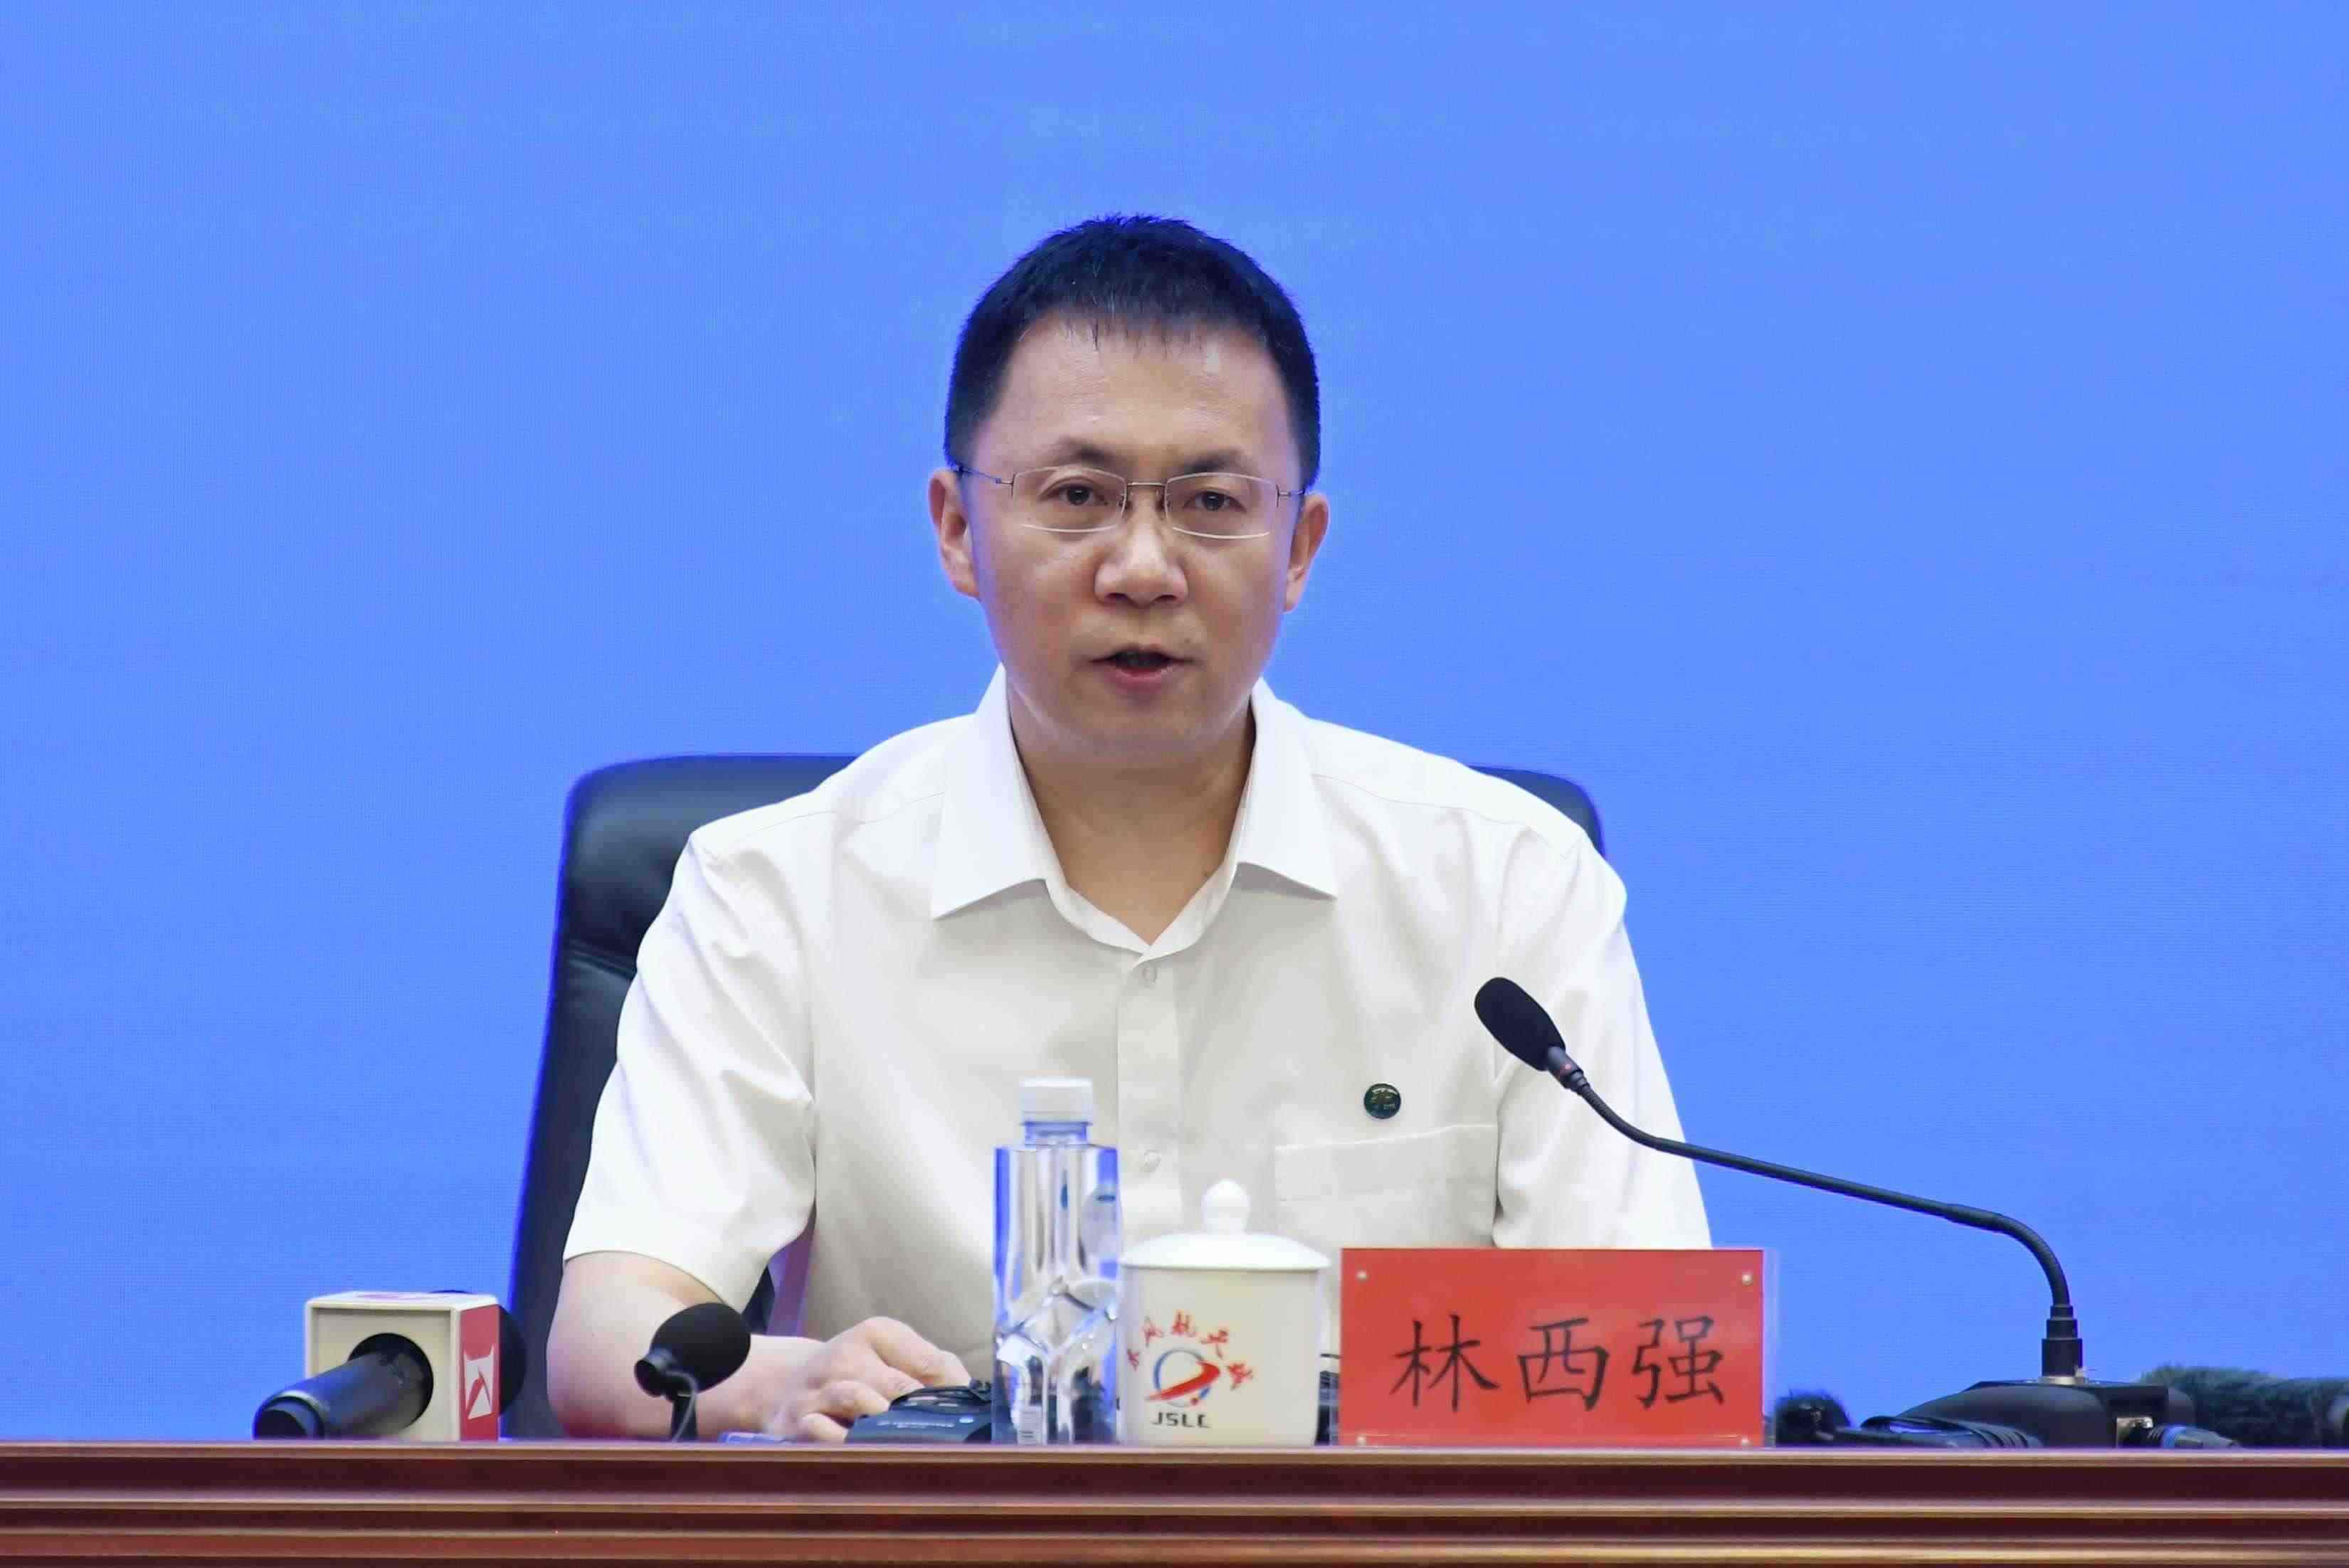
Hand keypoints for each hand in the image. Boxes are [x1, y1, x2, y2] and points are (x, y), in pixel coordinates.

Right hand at [765, 1317, 969, 1441]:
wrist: (784, 1383)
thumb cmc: (857, 1372)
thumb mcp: (892, 1355)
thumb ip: (935, 1369)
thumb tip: (972, 1398)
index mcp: (876, 1333)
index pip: (930, 1362)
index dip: (953, 1395)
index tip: (969, 1420)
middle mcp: (844, 1355)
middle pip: (898, 1386)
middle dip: (923, 1416)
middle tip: (945, 1443)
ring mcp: (817, 1389)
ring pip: (860, 1403)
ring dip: (886, 1427)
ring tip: (907, 1447)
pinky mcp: (794, 1422)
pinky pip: (822, 1434)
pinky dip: (845, 1445)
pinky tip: (864, 1456)